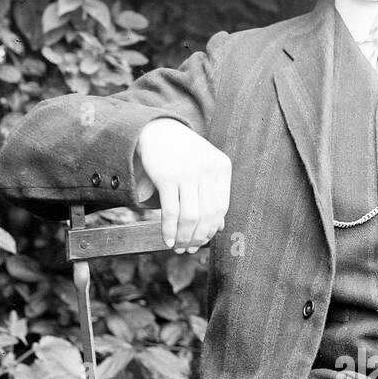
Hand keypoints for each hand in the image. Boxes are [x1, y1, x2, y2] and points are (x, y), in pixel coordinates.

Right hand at [134, 117, 231, 252]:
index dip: (212, 229)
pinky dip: (169, 230)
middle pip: (207, 215)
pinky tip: (167, 240)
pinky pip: (171, 212)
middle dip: (197, 237)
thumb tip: (219, 229)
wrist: (156, 129)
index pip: (221, 208)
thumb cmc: (182, 155)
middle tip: (188, 249)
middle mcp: (207, 169)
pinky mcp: (167, 177)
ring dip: (183, 237)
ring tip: (177, 247)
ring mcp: (188, 172)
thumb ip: (211, 195)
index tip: (202, 241)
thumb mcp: (202, 170)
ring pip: (190, 217)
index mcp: (221, 167)